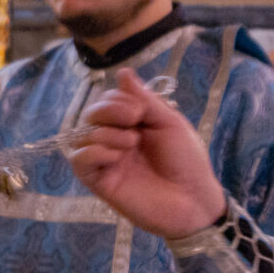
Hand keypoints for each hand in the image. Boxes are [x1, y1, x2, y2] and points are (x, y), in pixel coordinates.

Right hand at [66, 70, 225, 237]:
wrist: (194, 200)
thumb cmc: (187, 161)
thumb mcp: (169, 123)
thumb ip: (144, 99)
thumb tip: (123, 72)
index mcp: (132, 124)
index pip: (109, 100)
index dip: (119, 99)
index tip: (140, 110)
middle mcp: (115, 139)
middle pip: (91, 114)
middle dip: (108, 110)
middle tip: (133, 118)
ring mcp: (106, 161)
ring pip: (83, 136)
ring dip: (106, 133)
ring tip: (131, 143)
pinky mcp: (100, 182)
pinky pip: (79, 161)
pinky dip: (93, 152)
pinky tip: (115, 156)